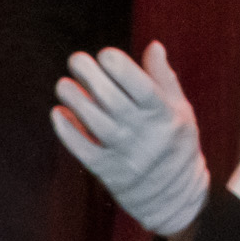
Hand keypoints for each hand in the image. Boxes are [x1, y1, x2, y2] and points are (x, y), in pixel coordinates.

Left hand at [50, 43, 208, 239]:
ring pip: (96, 124)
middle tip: (76, 60)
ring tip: (63, 84)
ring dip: (76, 101)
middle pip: (113, 102)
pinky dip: (68, 132)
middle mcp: (144, 134)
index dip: (122, 68)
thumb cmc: (176, 143)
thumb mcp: (181, 109)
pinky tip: (58, 113)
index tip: (105, 54)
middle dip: (91, 77)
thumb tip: (153, 46)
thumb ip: (165, 78)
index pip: (142, 88)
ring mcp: (124, 153)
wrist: (174, 195)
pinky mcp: (107, 171)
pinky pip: (84, 150)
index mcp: (164, 115)